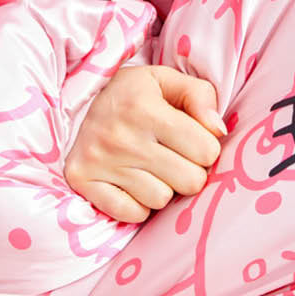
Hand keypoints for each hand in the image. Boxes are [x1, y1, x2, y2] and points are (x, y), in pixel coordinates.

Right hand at [64, 65, 225, 223]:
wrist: (77, 104)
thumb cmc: (132, 95)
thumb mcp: (166, 82)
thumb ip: (200, 96)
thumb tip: (218, 131)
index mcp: (144, 108)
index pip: (207, 151)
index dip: (205, 147)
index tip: (188, 139)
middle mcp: (120, 136)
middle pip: (190, 181)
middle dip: (188, 170)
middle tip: (171, 156)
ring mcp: (99, 161)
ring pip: (162, 200)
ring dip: (162, 187)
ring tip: (148, 166)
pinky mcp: (83, 180)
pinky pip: (133, 213)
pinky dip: (137, 204)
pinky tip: (130, 182)